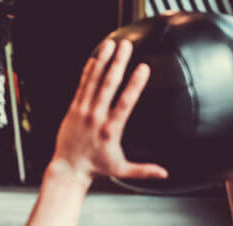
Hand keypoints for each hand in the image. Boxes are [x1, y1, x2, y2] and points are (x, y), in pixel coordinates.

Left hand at [51, 39, 166, 181]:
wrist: (68, 169)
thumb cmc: (96, 169)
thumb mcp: (122, 170)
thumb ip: (144, 170)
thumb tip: (164, 175)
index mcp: (111, 130)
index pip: (125, 103)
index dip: (135, 84)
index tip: (143, 68)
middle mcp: (96, 118)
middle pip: (108, 86)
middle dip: (118, 64)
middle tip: (126, 46)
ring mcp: (83, 112)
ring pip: (93, 82)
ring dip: (103, 61)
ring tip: (111, 44)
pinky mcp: (73, 109)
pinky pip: (82, 86)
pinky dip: (89, 71)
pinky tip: (96, 57)